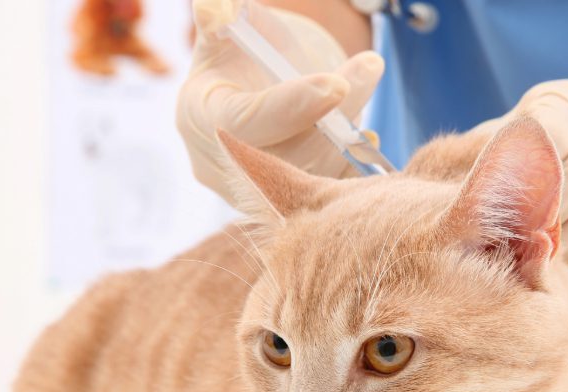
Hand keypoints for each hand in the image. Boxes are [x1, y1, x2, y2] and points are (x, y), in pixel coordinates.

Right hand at [179, 0, 383, 202]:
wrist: (266, 77)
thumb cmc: (246, 45)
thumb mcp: (234, 22)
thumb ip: (223, 13)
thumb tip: (215, 13)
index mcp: (199, 116)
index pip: (244, 122)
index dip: (292, 107)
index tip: (336, 84)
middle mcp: (221, 162)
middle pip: (282, 154)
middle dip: (330, 118)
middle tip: (368, 68)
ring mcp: (256, 186)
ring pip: (310, 175)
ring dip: (348, 138)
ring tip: (368, 85)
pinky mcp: (290, 198)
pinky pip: (326, 194)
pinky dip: (352, 170)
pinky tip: (368, 140)